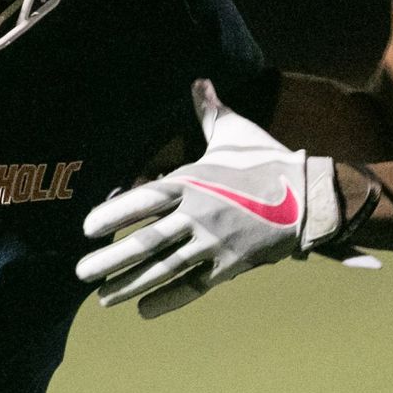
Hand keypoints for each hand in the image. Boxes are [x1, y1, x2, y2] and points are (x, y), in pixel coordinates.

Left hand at [76, 80, 379, 317]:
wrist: (311, 195)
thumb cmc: (267, 161)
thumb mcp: (235, 132)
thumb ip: (209, 111)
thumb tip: (199, 82)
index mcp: (192, 181)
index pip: (143, 199)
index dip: (113, 214)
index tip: (87, 229)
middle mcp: (197, 215)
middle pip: (146, 242)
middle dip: (111, 259)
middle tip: (81, 272)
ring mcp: (213, 244)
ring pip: (164, 269)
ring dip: (131, 285)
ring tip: (103, 297)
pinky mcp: (229, 266)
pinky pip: (193, 286)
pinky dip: (167, 300)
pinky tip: (144, 310)